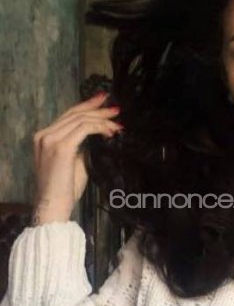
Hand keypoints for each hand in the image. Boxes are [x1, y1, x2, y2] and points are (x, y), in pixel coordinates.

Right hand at [31, 92, 122, 225]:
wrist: (53, 206)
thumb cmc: (64, 190)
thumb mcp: (73, 163)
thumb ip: (80, 147)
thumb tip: (95, 137)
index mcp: (44, 137)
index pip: (68, 115)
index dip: (87, 106)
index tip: (103, 100)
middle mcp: (45, 135)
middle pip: (75, 114)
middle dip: (98, 110)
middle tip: (116, 110)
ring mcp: (51, 139)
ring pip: (81, 119)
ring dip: (102, 120)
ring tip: (118, 124)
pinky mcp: (61, 147)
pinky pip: (84, 129)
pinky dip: (99, 128)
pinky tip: (110, 132)